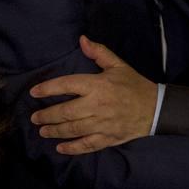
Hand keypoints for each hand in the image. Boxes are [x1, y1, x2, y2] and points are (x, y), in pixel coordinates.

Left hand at [29, 36, 157, 155]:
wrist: (155, 108)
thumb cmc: (133, 85)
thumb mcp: (118, 65)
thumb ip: (99, 52)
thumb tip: (82, 40)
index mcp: (97, 85)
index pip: (67, 85)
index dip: (48, 88)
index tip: (34, 92)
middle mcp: (96, 106)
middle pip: (65, 112)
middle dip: (47, 115)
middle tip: (34, 117)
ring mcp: (101, 124)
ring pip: (72, 130)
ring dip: (54, 131)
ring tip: (43, 130)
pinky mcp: (107, 138)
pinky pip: (86, 145)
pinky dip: (72, 148)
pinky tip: (60, 148)